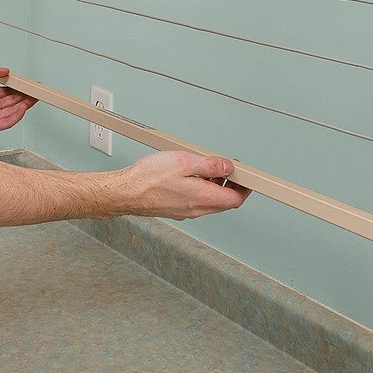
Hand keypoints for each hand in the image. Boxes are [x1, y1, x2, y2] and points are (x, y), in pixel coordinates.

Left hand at [0, 63, 37, 133]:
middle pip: (13, 101)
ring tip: (33, 99)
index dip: (19, 89)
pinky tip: (22, 109)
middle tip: (36, 92)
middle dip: (26, 97)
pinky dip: (15, 117)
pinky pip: (5, 122)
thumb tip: (5, 70)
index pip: (9, 91)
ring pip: (12, 111)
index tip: (28, 85)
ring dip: (23, 106)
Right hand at [117, 150, 249, 219]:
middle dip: (232, 185)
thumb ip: (210, 165)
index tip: (248, 177)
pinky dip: (201, 188)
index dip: (245, 188)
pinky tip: (192, 175)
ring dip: (215, 186)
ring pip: (210, 201)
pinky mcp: (175, 209)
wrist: (124, 192)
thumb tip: (228, 167)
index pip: (235, 199)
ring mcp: (185, 211)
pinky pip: (197, 201)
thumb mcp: (184, 161)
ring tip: (209, 167)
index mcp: (201, 198)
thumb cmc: (147, 178)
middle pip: (224, 202)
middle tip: (231, 169)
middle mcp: (196, 209)